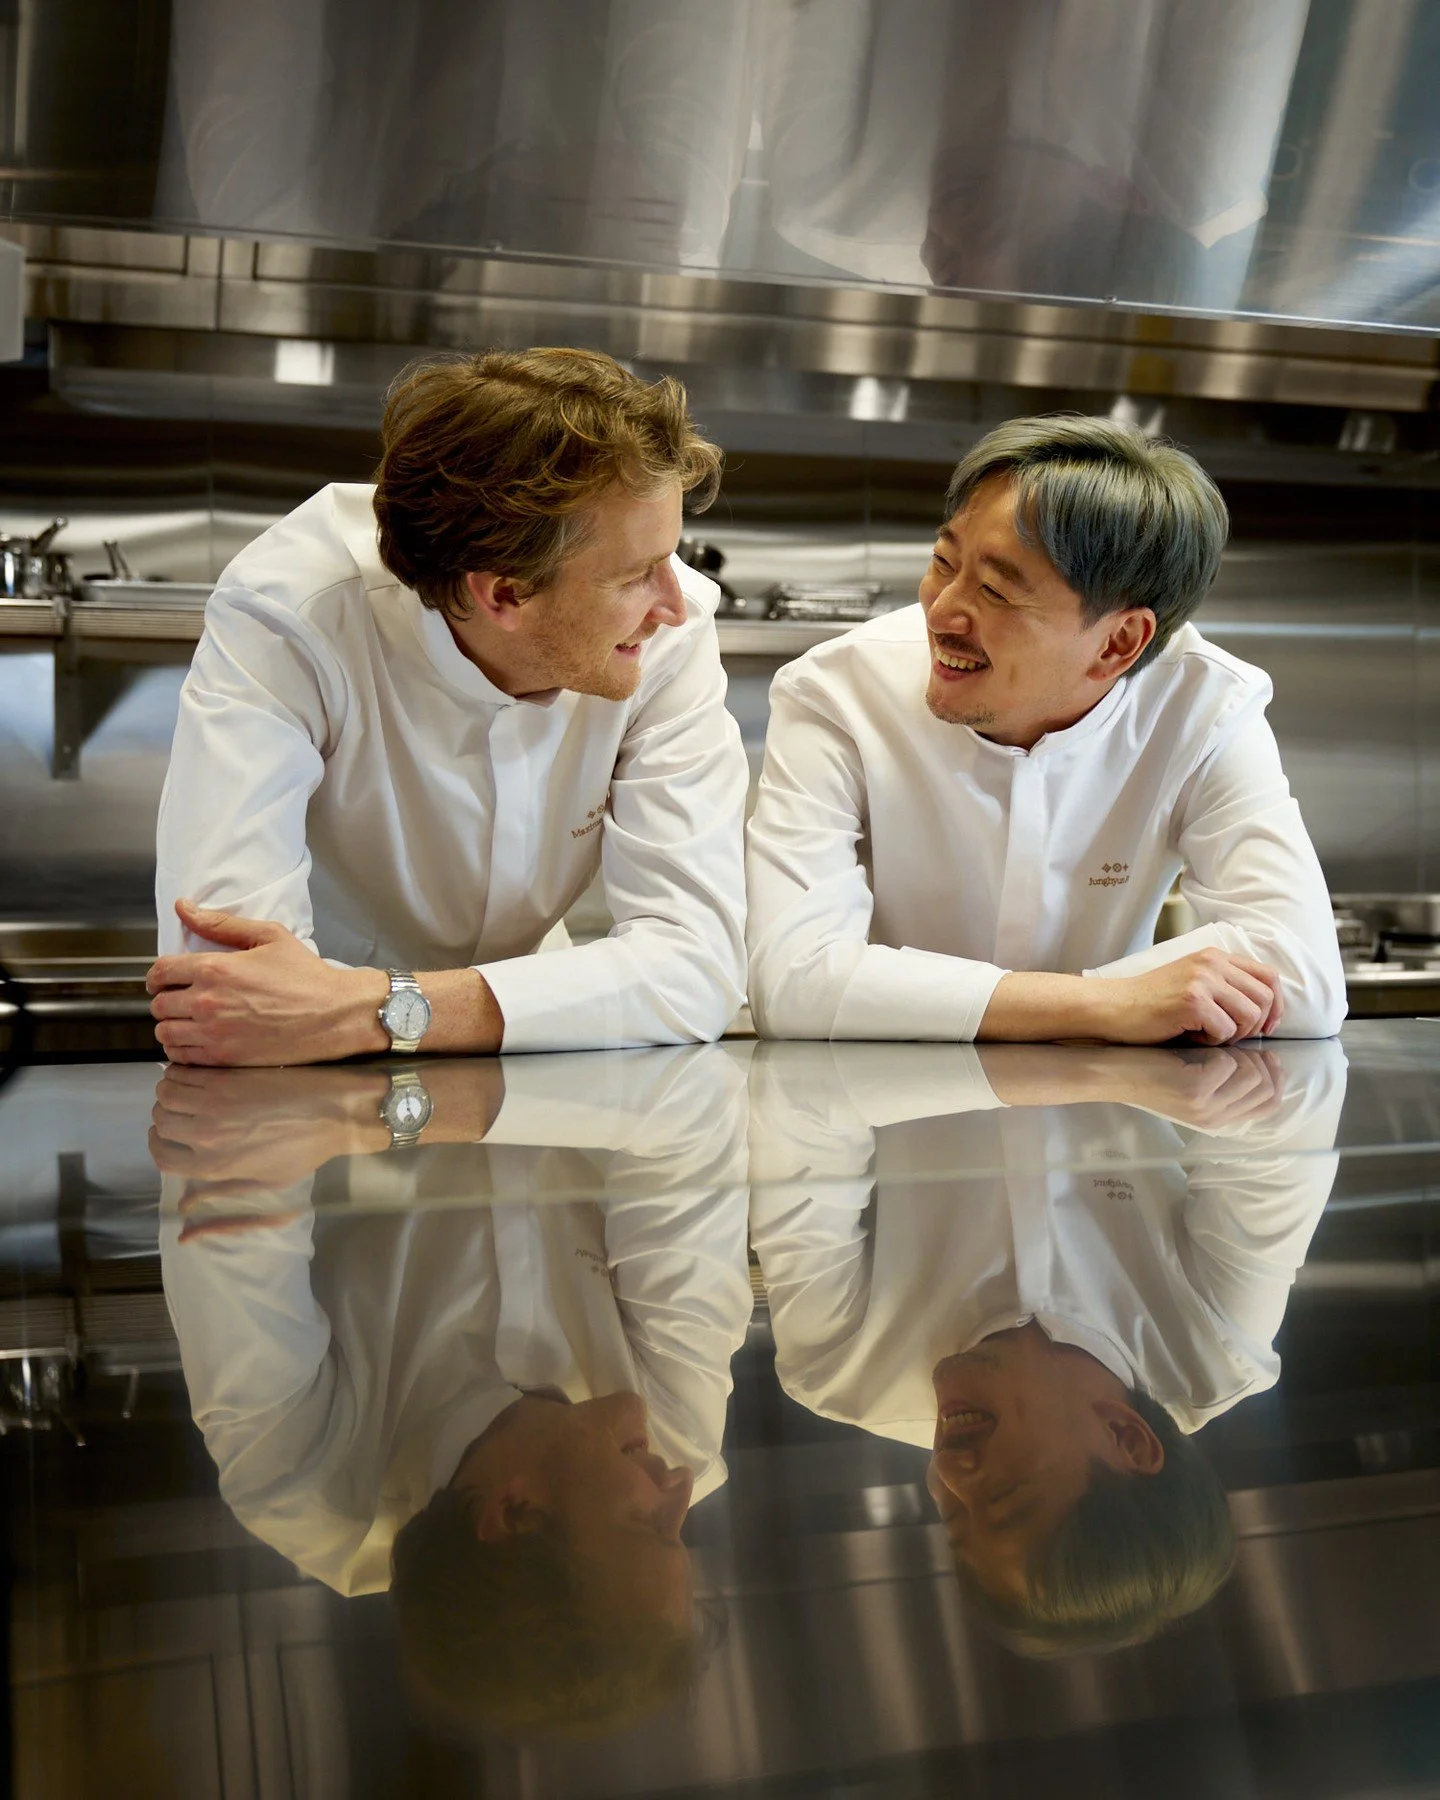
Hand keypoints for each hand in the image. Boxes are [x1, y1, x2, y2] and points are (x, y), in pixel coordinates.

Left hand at [147, 898, 387, 1065]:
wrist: (333, 1014)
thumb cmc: (306, 975)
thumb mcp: (268, 936)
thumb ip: (221, 923)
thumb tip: (183, 907)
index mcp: (215, 968)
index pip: (161, 971)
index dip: (157, 975)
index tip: (163, 979)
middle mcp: (207, 1002)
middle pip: (159, 1004)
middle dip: (165, 999)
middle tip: (180, 999)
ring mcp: (214, 1033)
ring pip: (165, 1031)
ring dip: (171, 1024)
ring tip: (187, 1020)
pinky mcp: (223, 1058)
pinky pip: (181, 1055)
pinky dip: (180, 1047)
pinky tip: (195, 1040)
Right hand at [150, 1063, 391, 1195]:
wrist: (332, 1112)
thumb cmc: (303, 1152)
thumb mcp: (263, 1184)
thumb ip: (219, 1196)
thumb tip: (183, 1216)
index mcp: (214, 1166)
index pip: (161, 1155)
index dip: (160, 1144)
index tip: (169, 1135)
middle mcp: (206, 1136)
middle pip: (160, 1122)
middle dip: (165, 1116)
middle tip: (182, 1110)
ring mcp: (213, 1104)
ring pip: (165, 1094)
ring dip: (170, 1092)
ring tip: (188, 1092)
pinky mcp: (224, 1077)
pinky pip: (182, 1073)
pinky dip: (181, 1073)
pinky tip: (196, 1075)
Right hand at [1095, 949, 1282, 1045]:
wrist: (1113, 1007)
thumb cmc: (1151, 1004)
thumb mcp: (1194, 984)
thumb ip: (1225, 988)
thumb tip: (1264, 1013)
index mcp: (1215, 957)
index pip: (1268, 976)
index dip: (1275, 1005)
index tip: (1265, 1027)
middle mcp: (1212, 963)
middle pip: (1265, 997)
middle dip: (1256, 1025)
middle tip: (1231, 1037)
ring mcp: (1202, 980)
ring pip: (1250, 1015)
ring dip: (1234, 1034)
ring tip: (1208, 1035)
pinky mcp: (1192, 1000)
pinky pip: (1226, 1030)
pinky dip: (1213, 1041)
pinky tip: (1191, 1036)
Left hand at [1097, 1044, 1284, 1128]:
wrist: (1108, 1069)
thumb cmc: (1149, 1064)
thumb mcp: (1192, 1075)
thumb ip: (1224, 1074)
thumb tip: (1261, 1050)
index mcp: (1217, 1116)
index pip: (1270, 1102)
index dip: (1273, 1072)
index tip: (1262, 1046)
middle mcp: (1215, 1116)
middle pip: (1266, 1086)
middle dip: (1257, 1057)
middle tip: (1234, 1033)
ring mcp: (1205, 1105)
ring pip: (1252, 1072)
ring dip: (1238, 1046)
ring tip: (1214, 1033)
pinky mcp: (1194, 1089)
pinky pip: (1228, 1063)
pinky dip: (1217, 1040)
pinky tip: (1197, 1033)